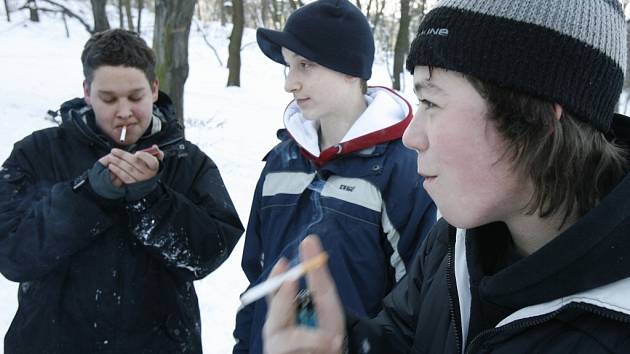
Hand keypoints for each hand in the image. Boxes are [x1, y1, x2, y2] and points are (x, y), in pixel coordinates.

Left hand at [99, 146, 162, 185]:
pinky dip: (117, 171)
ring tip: (110, 158)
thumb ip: (156, 153)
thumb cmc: (149, 167)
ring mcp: (141, 180)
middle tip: (114, 151)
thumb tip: (154, 147)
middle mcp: (149, 174)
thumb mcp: (155, 160)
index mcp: (155, 166)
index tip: (136, 153)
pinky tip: (112, 166)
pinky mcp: (134, 185)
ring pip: (129, 169)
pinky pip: (125, 177)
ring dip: (118, 162)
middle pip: (135, 163)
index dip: (144, 157)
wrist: (147, 181)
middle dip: (123, 156)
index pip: (152, 161)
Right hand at [263, 235, 345, 353]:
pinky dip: (316, 347)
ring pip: (283, 340)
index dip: (275, 278)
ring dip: (309, 338)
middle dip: (282, 298)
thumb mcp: (326, 301)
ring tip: (332, 340)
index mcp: (283, 312)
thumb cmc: (326, 329)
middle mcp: (277, 328)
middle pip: (273, 314)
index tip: (285, 262)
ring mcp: (277, 347)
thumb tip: (309, 239)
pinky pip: (293, 352)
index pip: (273, 293)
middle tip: (292, 283)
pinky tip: (332, 345)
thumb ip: (317, 274)